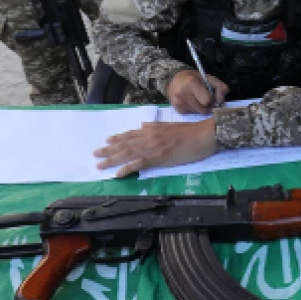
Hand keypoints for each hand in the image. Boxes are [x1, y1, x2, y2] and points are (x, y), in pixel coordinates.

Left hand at [94, 119, 217, 177]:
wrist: (204, 135)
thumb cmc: (191, 132)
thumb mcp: (171, 125)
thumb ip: (156, 126)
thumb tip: (143, 125)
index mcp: (153, 129)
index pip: (131, 134)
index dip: (117, 138)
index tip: (106, 141)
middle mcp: (149, 136)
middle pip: (125, 144)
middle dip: (109, 150)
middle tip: (95, 154)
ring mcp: (153, 147)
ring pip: (128, 153)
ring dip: (112, 160)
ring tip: (100, 165)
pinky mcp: (159, 157)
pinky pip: (138, 163)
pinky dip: (126, 168)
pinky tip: (118, 174)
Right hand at [165, 69, 228, 112]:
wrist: (174, 80)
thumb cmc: (194, 78)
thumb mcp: (208, 78)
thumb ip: (220, 87)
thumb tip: (221, 102)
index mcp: (192, 83)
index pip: (207, 100)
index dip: (212, 99)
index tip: (210, 95)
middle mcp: (183, 93)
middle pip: (203, 109)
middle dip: (207, 105)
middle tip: (204, 98)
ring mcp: (178, 103)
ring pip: (198, 113)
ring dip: (200, 108)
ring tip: (196, 98)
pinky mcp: (177, 109)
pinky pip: (191, 114)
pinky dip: (193, 109)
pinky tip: (190, 102)